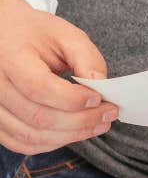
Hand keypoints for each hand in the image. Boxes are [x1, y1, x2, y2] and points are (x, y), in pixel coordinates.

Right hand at [0, 0, 117, 154]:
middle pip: (38, 117)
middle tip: (108, 114)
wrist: (5, 36)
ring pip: (31, 136)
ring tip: (97, 124)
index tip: (99, 97)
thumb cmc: (35, 34)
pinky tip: (74, 132)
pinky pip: (23, 143)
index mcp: (10, 57)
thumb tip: (101, 87)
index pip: (39, 88)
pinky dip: (52, 143)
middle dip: (80, 121)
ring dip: (70, 136)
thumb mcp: (65, 35)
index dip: (72, 99)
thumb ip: (87, 58)